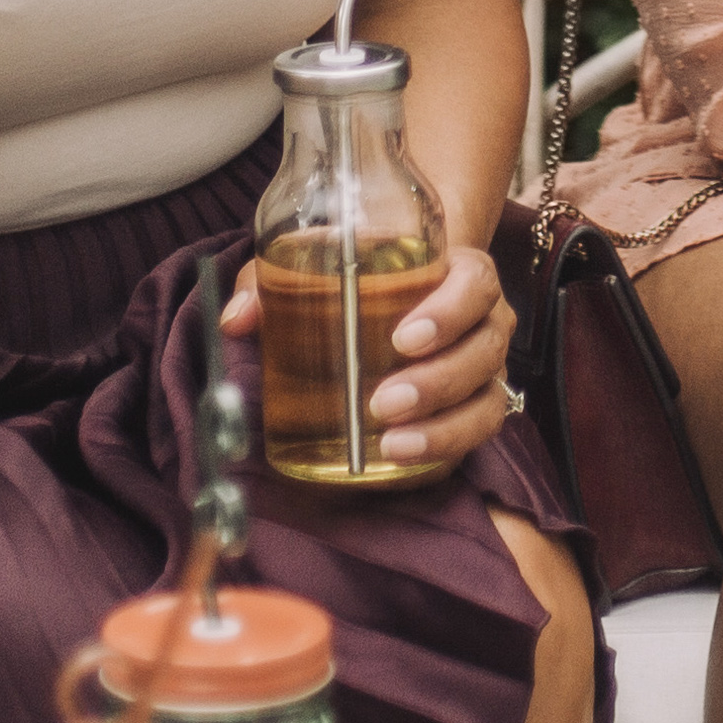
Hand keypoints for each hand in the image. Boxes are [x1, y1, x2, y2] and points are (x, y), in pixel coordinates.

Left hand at [220, 237, 517, 474]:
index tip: (404, 338)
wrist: (402, 293)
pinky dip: (447, 447)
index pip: (476, 284)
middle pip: (484, 349)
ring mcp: (484, 368)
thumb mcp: (317, 265)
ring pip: (486, 399)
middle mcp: (483, 321)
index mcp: (457, 273)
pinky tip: (403, 457)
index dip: (450, 311)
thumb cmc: (360, 277)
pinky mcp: (475, 406)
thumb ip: (273, 282)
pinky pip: (478, 432)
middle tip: (383, 402)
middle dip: (437, 381)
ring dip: (444, 426)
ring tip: (391, 445)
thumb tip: (236, 320)